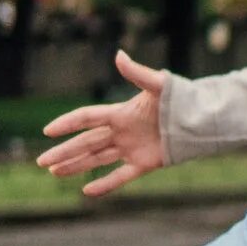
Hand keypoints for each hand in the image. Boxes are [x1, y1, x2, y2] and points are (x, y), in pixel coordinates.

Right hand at [37, 50, 168, 195]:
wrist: (204, 119)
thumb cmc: (182, 98)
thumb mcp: (159, 85)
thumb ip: (137, 73)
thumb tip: (118, 55)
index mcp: (121, 113)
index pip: (87, 118)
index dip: (68, 123)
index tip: (48, 130)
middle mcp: (122, 132)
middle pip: (86, 142)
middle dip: (64, 152)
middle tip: (42, 161)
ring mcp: (132, 148)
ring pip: (98, 159)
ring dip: (76, 165)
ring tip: (54, 172)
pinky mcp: (146, 163)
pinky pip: (122, 176)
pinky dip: (105, 183)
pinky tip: (87, 191)